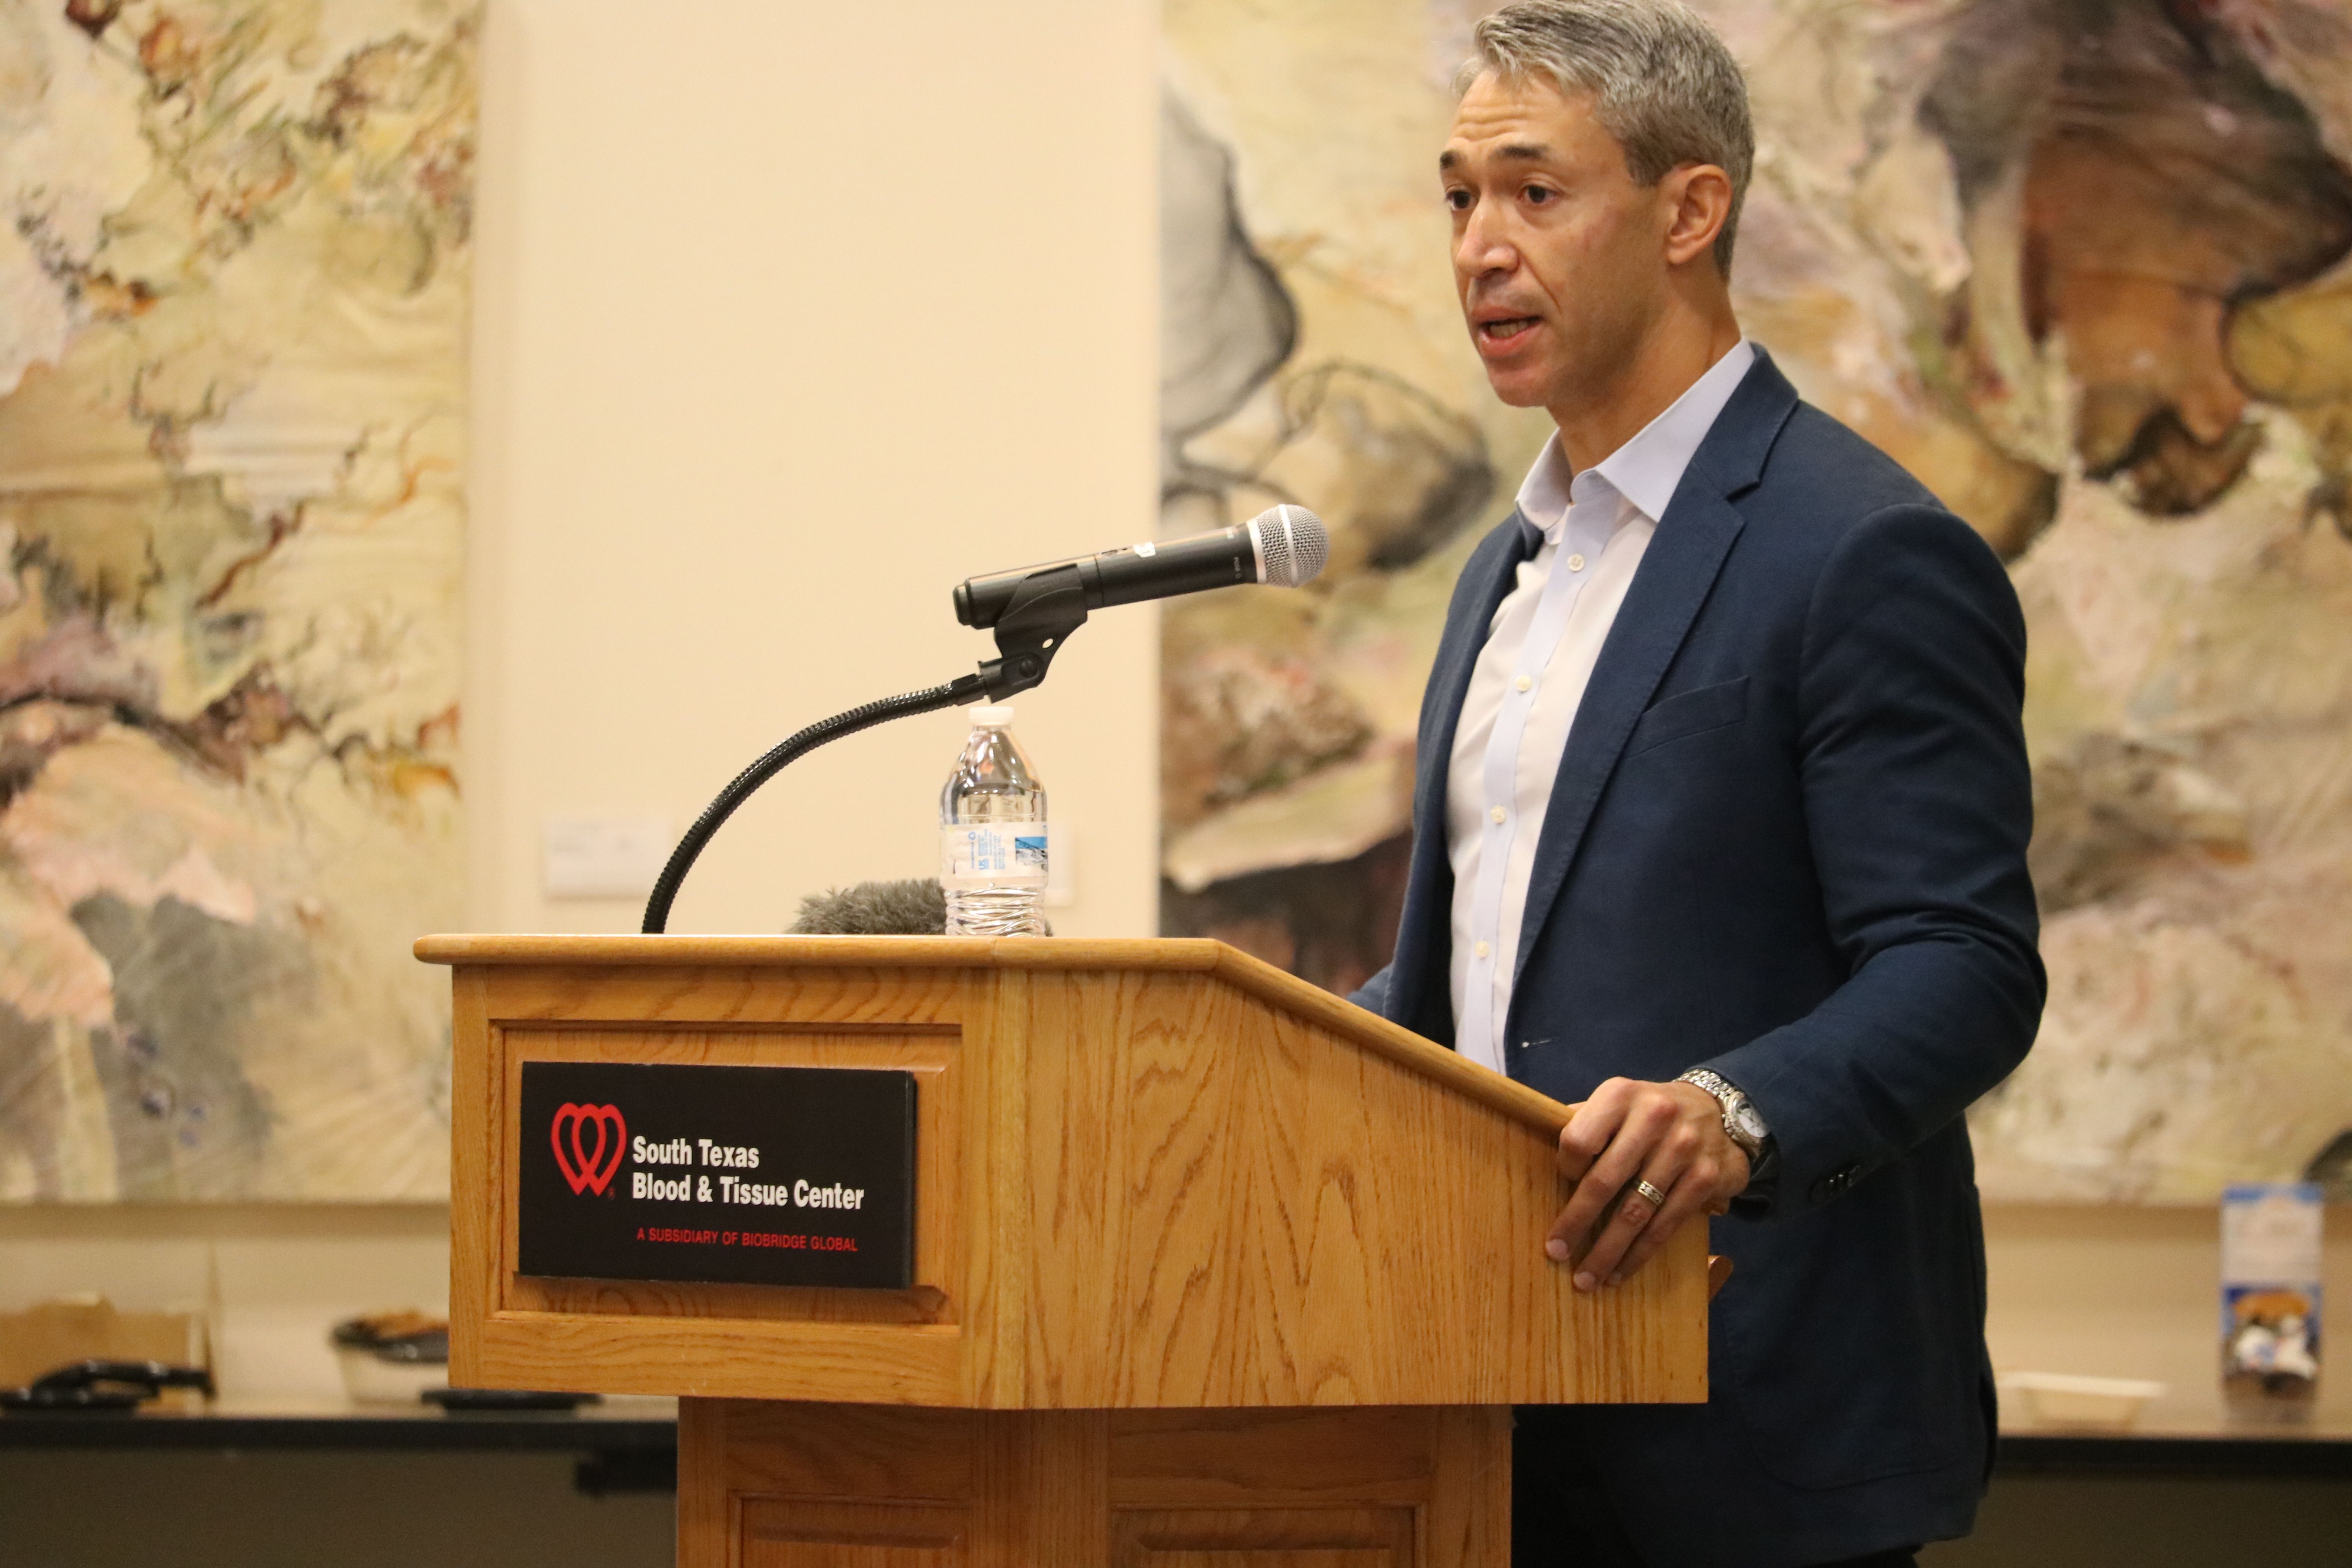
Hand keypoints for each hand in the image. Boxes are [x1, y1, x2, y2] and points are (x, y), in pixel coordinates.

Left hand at [1545, 1078, 1748, 1290]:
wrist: (1718, 1110)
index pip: (1579, 1139)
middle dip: (1576, 1222)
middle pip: (1605, 1180)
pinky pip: (1665, 1224)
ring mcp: (1684, 1148)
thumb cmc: (1649, 1113)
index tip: (1559, 1186)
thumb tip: (1539, 1150)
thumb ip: (1585, 1123)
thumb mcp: (1618, 1102)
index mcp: (1621, 1096)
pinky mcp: (1706, 1177)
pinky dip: (1640, 1253)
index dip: (1565, 1168)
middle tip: (1556, 1252)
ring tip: (1586, 1277)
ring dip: (1607, 1250)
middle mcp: (1654, 1117)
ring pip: (1636, 1211)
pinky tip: (1621, 1271)